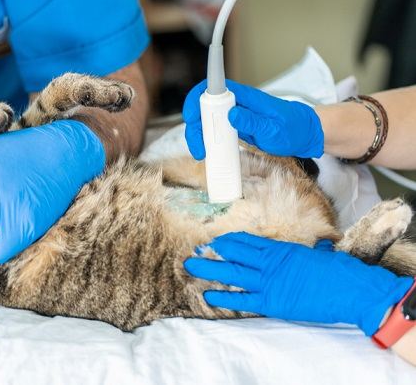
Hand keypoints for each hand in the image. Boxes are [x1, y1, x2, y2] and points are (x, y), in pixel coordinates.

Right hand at [182, 80, 323, 159]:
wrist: (303, 134)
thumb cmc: (292, 128)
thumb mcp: (274, 127)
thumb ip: (253, 121)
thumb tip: (231, 114)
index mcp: (244, 97)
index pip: (213, 88)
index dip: (196, 98)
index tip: (191, 117)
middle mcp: (235, 104)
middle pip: (204, 108)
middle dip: (195, 126)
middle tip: (198, 147)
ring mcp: (233, 116)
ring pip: (206, 121)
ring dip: (199, 136)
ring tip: (202, 154)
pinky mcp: (233, 128)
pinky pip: (214, 131)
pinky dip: (207, 141)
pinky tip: (208, 153)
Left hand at [184, 232, 412, 334]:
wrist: (351, 289)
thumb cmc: (339, 271)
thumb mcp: (318, 254)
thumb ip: (307, 251)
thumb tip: (314, 249)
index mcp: (281, 249)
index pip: (247, 241)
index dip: (229, 241)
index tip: (215, 241)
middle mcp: (271, 262)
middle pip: (234, 253)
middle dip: (212, 251)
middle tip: (195, 250)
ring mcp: (269, 282)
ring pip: (232, 272)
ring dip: (209, 268)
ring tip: (191, 266)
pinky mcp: (272, 301)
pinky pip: (242, 298)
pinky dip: (225, 296)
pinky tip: (209, 295)